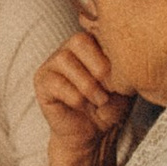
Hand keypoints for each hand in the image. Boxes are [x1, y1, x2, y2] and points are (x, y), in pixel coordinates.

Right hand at [35, 25, 128, 165]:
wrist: (94, 134)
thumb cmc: (110, 106)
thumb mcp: (124, 83)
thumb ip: (123, 66)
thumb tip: (120, 59)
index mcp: (92, 42)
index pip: (99, 31)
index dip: (112, 55)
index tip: (122, 79)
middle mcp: (69, 48)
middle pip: (79, 40)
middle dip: (99, 67)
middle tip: (110, 88)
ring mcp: (53, 64)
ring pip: (65, 60)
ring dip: (88, 85)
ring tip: (99, 100)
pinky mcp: (42, 82)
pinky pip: (56, 83)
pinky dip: (74, 97)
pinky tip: (82, 106)